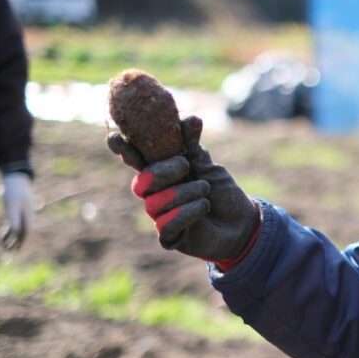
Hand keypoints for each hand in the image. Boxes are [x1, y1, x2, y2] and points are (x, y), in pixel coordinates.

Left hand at [1, 171, 34, 249]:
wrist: (15, 179)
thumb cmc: (13, 191)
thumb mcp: (12, 205)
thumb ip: (14, 219)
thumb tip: (14, 233)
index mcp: (28, 215)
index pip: (27, 232)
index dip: (23, 242)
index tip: (17, 251)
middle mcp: (28, 215)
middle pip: (24, 232)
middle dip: (18, 243)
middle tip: (11, 252)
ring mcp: (24, 213)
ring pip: (20, 229)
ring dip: (14, 238)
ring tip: (6, 246)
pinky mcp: (18, 211)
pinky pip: (16, 224)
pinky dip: (11, 231)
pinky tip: (5, 235)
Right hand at [108, 116, 258, 261]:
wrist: (242, 222)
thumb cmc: (220, 192)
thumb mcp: (208, 167)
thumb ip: (194, 147)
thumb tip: (190, 119)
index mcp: (162, 174)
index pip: (136, 161)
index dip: (123, 150)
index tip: (116, 137)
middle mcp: (156, 195)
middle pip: (140, 184)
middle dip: (161, 172)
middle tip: (185, 165)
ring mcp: (161, 217)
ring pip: (155, 204)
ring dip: (184, 193)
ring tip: (205, 189)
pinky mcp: (170, 238)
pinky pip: (165, 226)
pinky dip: (187, 213)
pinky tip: (204, 207)